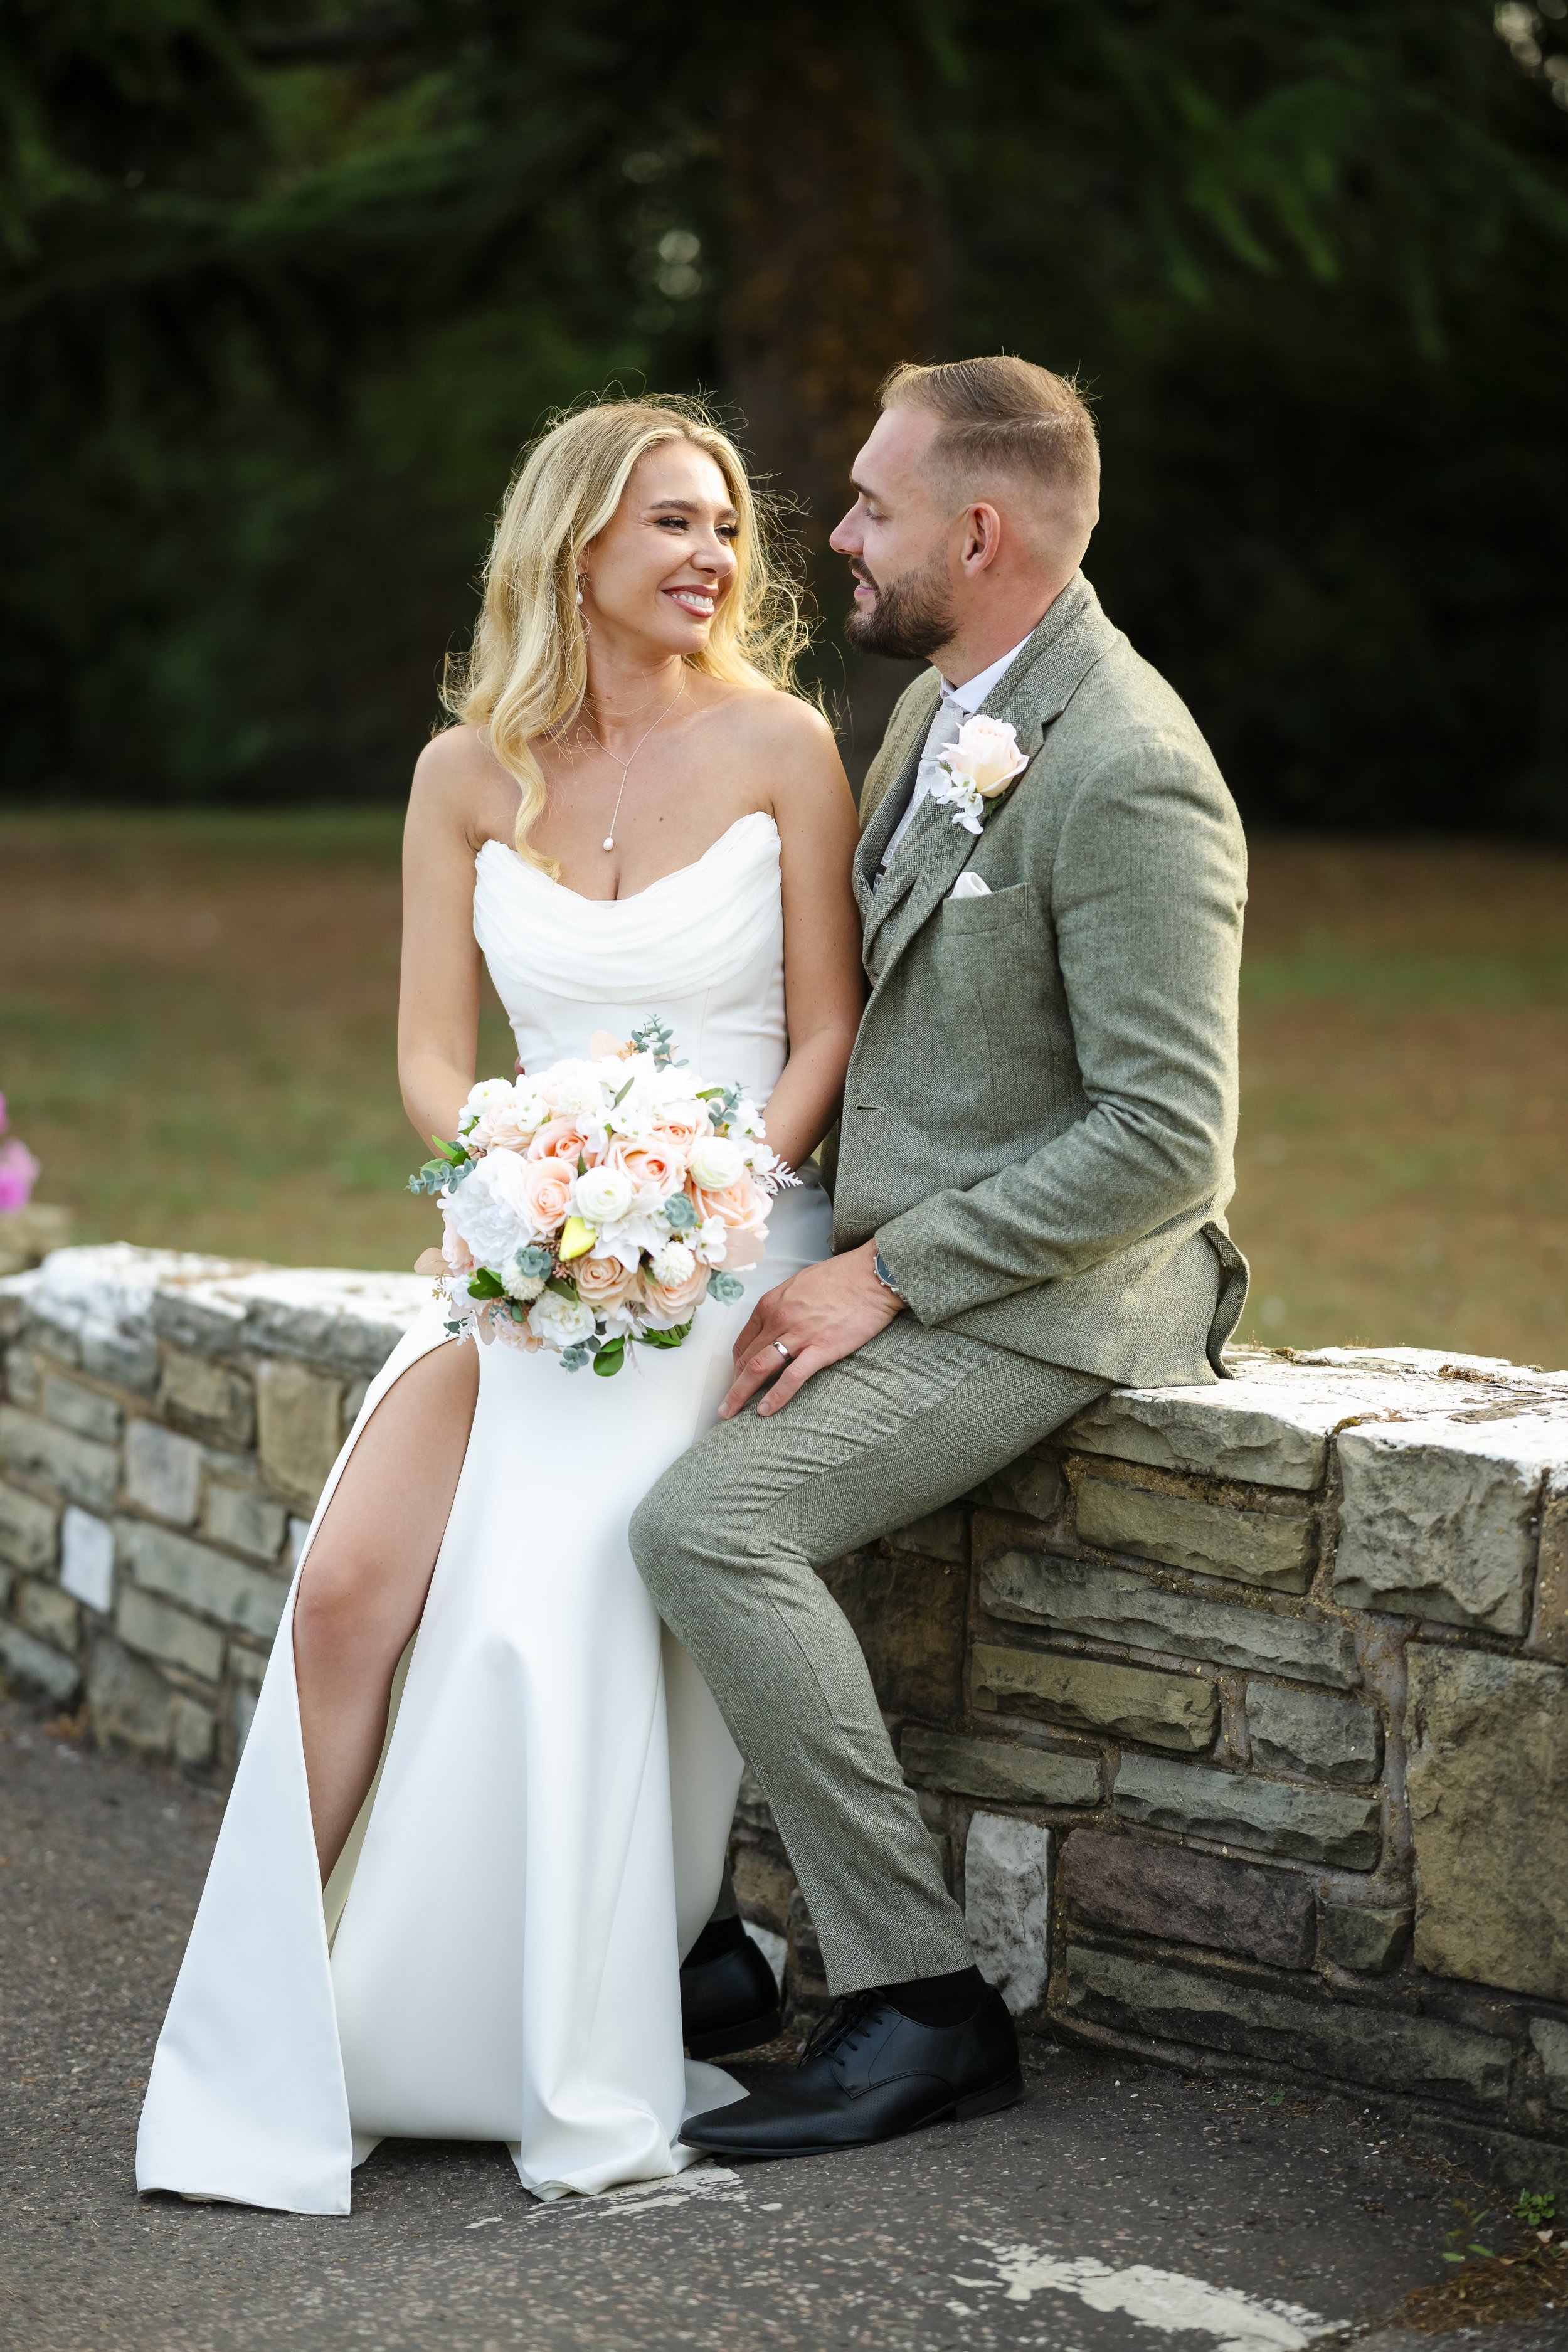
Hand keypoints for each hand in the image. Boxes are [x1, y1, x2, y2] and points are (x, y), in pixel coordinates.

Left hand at [718, 1241, 903, 1419]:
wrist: (871, 1274)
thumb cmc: (840, 1277)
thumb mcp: (798, 1285)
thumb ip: (782, 1306)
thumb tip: (774, 1327)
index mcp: (771, 1303)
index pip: (743, 1342)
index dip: (736, 1365)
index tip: (737, 1379)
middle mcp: (778, 1319)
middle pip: (746, 1358)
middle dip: (733, 1385)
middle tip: (727, 1405)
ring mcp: (799, 1334)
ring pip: (758, 1368)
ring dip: (740, 1394)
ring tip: (731, 1413)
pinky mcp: (822, 1348)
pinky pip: (792, 1377)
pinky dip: (775, 1397)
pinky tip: (766, 1411)